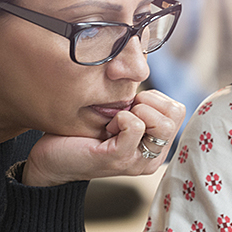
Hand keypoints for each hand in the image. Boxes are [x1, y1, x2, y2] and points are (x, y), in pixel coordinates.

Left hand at [21, 89, 184, 186]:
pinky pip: (135, 125)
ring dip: (136, 111)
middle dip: (149, 103)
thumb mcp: (119, 115)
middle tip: (123, 113)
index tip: (129, 108)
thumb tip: (142, 70)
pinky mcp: (119, 159)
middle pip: (176, 115)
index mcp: (158, 147)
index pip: (179, 110)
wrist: (52, 160)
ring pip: (162, 123)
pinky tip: (106, 128)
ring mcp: (138, 161)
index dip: (154, 99)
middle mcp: (154, 158)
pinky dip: (120, 118)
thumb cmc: (83, 133)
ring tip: (115, 122)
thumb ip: (139, 105)